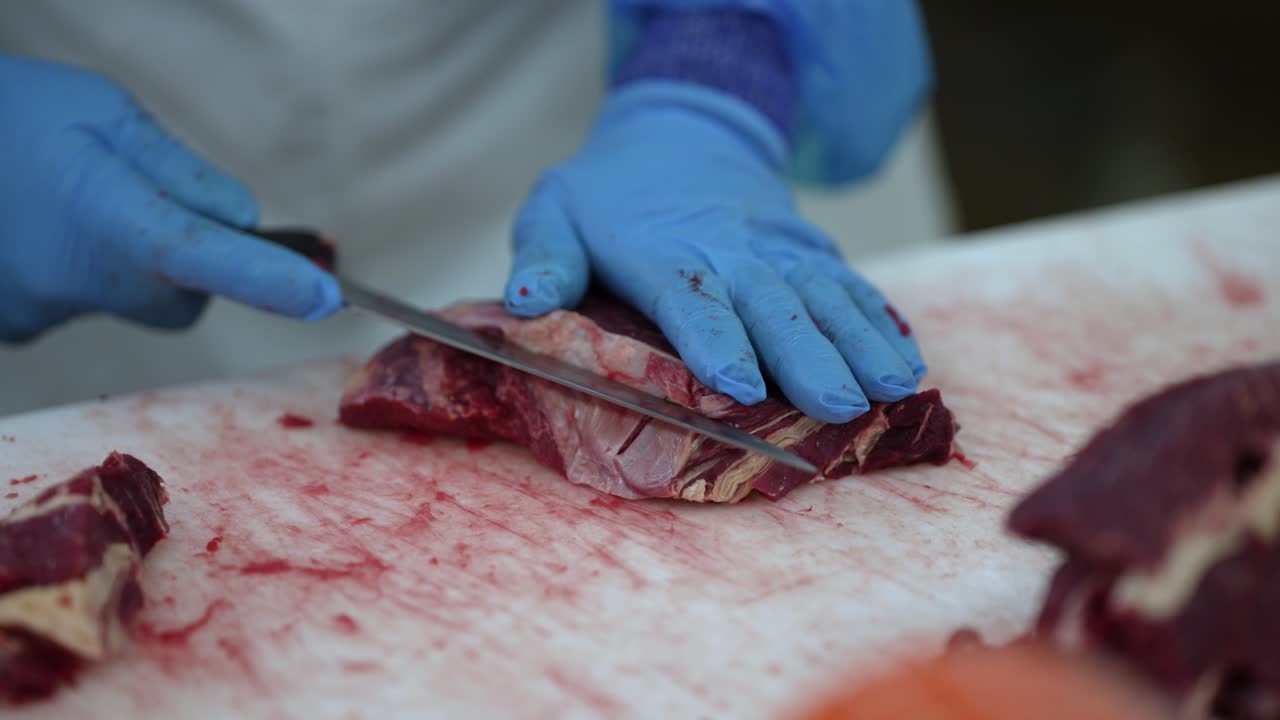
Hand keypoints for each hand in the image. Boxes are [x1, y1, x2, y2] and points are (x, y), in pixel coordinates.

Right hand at [0, 55, 340, 342]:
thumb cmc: (5, 114)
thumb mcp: (103, 114)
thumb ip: (180, 174)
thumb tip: (241, 223)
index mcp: (108, 220)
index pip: (211, 260)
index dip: (273, 281)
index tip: (326, 297)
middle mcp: (77, 282)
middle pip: (179, 300)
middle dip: (183, 266)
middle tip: (140, 204)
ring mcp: (38, 313)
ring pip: (123, 299)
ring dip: (114, 260)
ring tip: (58, 201)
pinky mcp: (11, 327)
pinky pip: (72, 303)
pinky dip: (67, 271)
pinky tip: (31, 226)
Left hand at [504, 83, 926, 422]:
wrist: (682, 130)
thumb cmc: (607, 194)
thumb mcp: (555, 211)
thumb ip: (545, 258)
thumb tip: (523, 303)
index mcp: (663, 251)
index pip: (692, 298)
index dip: (715, 341)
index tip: (738, 385)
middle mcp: (729, 249)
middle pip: (773, 303)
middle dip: (807, 355)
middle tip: (839, 403)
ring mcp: (777, 248)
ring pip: (823, 294)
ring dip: (860, 341)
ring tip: (894, 386)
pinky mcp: (808, 248)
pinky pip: (848, 282)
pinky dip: (879, 319)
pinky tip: (906, 360)